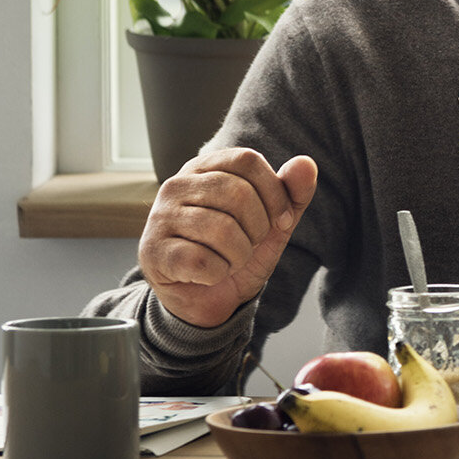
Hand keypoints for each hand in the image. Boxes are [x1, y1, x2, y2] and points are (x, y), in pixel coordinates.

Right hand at [138, 149, 316, 328]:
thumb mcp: (274, 222)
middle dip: (258, 228)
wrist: (208, 297)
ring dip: (239, 254)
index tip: (280, 220)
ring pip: (221, 229)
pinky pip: (201, 260)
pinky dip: (217, 273)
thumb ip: (292, 193)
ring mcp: (159, 217)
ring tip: (230, 260)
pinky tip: (208, 274)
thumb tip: (306, 164)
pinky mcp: (152, 251)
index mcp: (206, 167)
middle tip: (249, 245)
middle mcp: (177, 185)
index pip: (248, 160)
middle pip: (237, 193)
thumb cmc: (238, 249)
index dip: (275, 193)